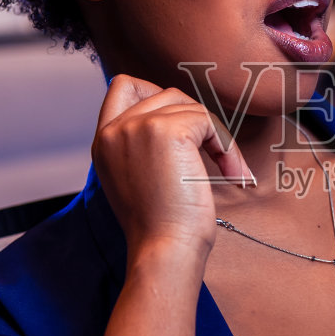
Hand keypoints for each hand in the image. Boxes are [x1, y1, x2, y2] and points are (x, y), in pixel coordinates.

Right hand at [91, 74, 253, 261]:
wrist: (165, 250)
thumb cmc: (160, 226)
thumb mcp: (137, 177)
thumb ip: (143, 143)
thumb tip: (180, 118)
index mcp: (103, 141)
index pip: (122, 86)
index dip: (157, 94)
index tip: (182, 128)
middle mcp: (115, 129)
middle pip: (167, 94)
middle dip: (197, 122)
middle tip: (215, 157)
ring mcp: (138, 127)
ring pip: (190, 107)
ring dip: (217, 137)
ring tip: (228, 171)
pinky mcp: (167, 131)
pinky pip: (208, 121)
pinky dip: (227, 146)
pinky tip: (230, 174)